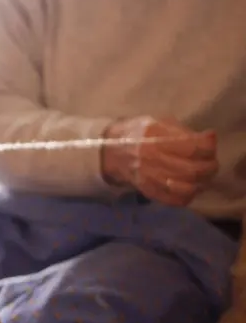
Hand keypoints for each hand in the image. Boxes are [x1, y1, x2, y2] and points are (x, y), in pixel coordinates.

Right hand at [101, 116, 218, 205]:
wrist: (111, 152)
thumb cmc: (138, 133)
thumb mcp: (158, 122)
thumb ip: (182, 131)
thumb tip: (208, 139)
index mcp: (155, 137)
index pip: (193, 147)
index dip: (209, 146)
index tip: (210, 142)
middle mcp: (152, 159)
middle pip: (193, 170)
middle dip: (209, 167)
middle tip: (211, 163)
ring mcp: (149, 177)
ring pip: (186, 188)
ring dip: (201, 183)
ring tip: (202, 177)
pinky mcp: (148, 191)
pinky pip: (174, 200)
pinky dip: (188, 196)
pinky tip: (190, 188)